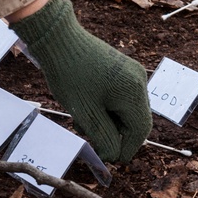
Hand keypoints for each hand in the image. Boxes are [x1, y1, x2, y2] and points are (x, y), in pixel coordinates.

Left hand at [10, 0, 152, 161]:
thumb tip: (114, 155)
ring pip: (126, 109)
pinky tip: (86, 106)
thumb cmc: (69, 75)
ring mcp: (131, 73)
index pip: (139, 131)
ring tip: (82, 120)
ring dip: (108, 121)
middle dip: (114, 133)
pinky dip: (106, 107)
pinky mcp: (121, 69)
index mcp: (133, 92)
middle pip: (135, 120)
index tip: (110, 160)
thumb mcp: (85, 113)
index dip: (126, 149)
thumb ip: (104, 138)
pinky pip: (120, 96)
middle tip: (90, 137)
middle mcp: (139, 81)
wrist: (57, 38)